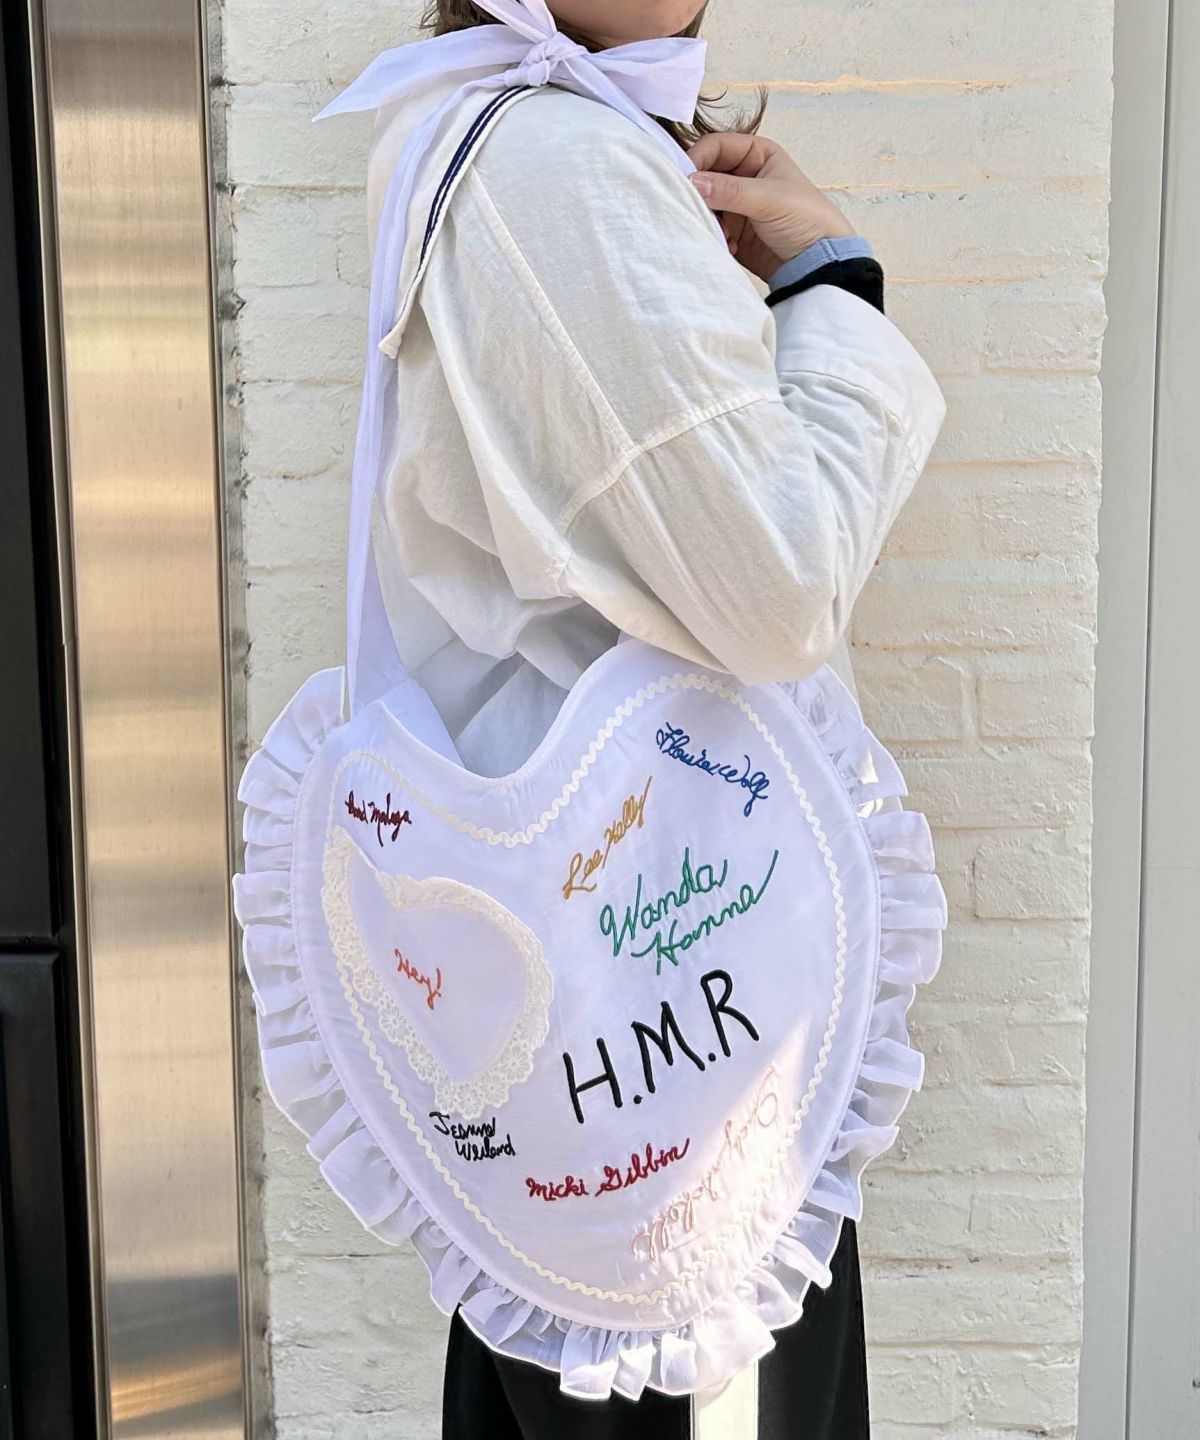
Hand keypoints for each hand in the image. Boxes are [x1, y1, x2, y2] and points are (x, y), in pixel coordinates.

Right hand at [687, 132, 854, 281]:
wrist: (818, 264)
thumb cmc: (806, 219)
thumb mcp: (768, 199)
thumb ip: (729, 190)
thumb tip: (691, 182)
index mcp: (756, 154)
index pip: (716, 147)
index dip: (697, 159)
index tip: (684, 180)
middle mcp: (743, 176)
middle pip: (705, 175)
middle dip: (700, 194)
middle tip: (698, 210)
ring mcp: (736, 205)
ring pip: (705, 204)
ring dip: (707, 219)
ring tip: (722, 234)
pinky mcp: (733, 232)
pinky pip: (710, 228)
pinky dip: (714, 236)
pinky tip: (729, 246)